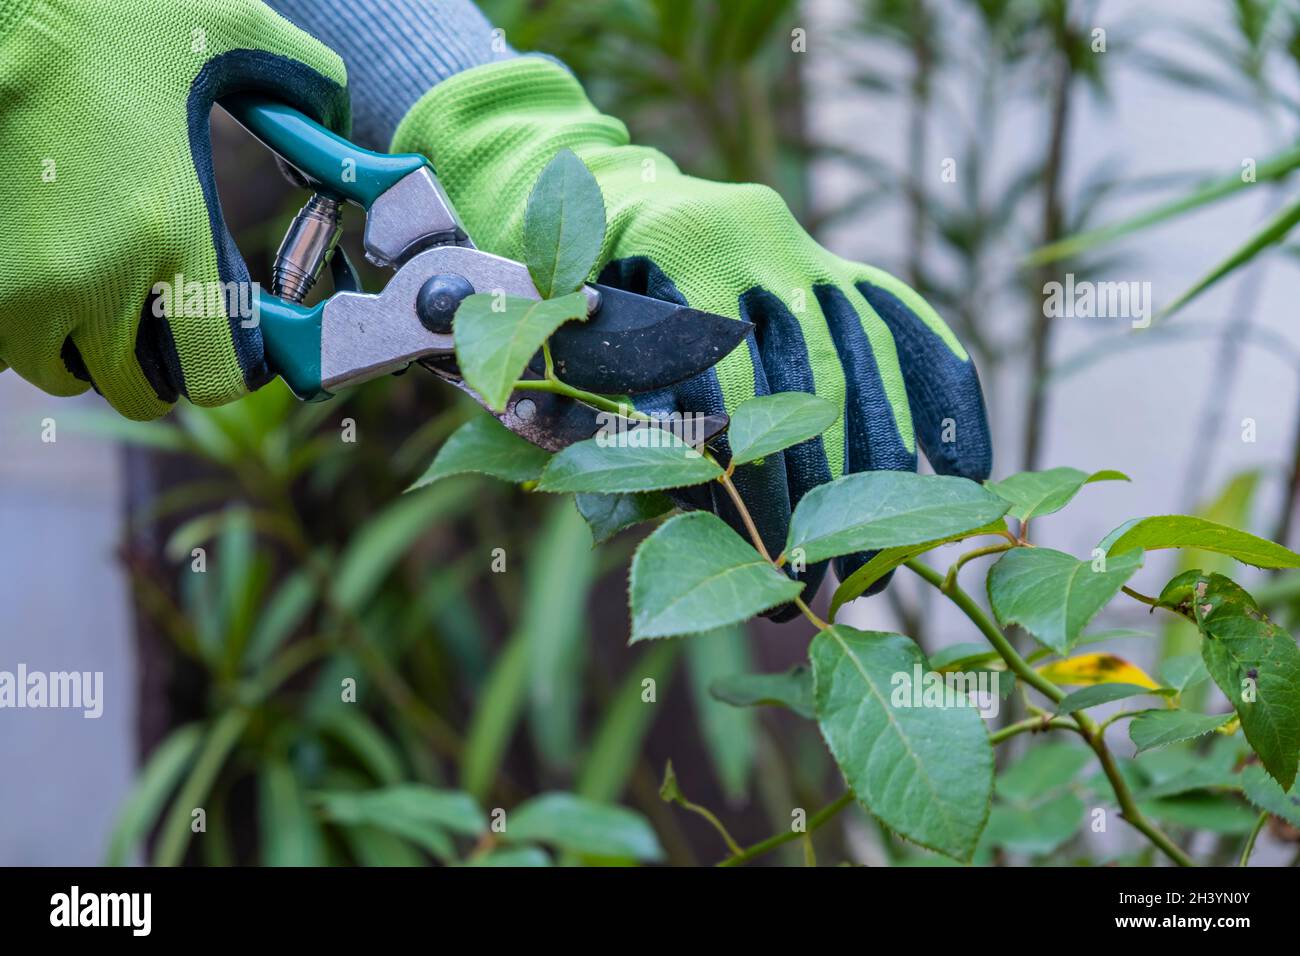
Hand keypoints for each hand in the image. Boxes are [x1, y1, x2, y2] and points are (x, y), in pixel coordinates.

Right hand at [0, 0, 347, 418]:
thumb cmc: (110, 17)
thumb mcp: (232, 34)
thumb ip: (308, 82)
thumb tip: (344, 122)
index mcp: (170, 230)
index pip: (218, 374)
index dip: (237, 368)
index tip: (241, 341)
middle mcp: (92, 276)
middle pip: (139, 390)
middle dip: (164, 368)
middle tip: (172, 322)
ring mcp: (19, 284)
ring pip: (65, 373)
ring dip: (91, 352)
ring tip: (109, 298)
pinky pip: (7, 344)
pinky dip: (32, 329)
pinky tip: (53, 279)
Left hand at [394, 58, 991, 610]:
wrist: (610, 188)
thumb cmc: (572, 280)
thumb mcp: (561, 324)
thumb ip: (594, 392)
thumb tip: (655, 493)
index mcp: (679, 249)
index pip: (729, 385)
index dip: (749, 485)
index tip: (761, 561)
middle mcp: (756, 239)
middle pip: (809, 384)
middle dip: (820, 495)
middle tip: (821, 585)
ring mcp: (805, 247)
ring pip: (865, 364)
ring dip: (879, 471)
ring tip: (877, 563)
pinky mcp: (837, 260)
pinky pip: (906, 323)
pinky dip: (943, 392)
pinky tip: (963, 464)